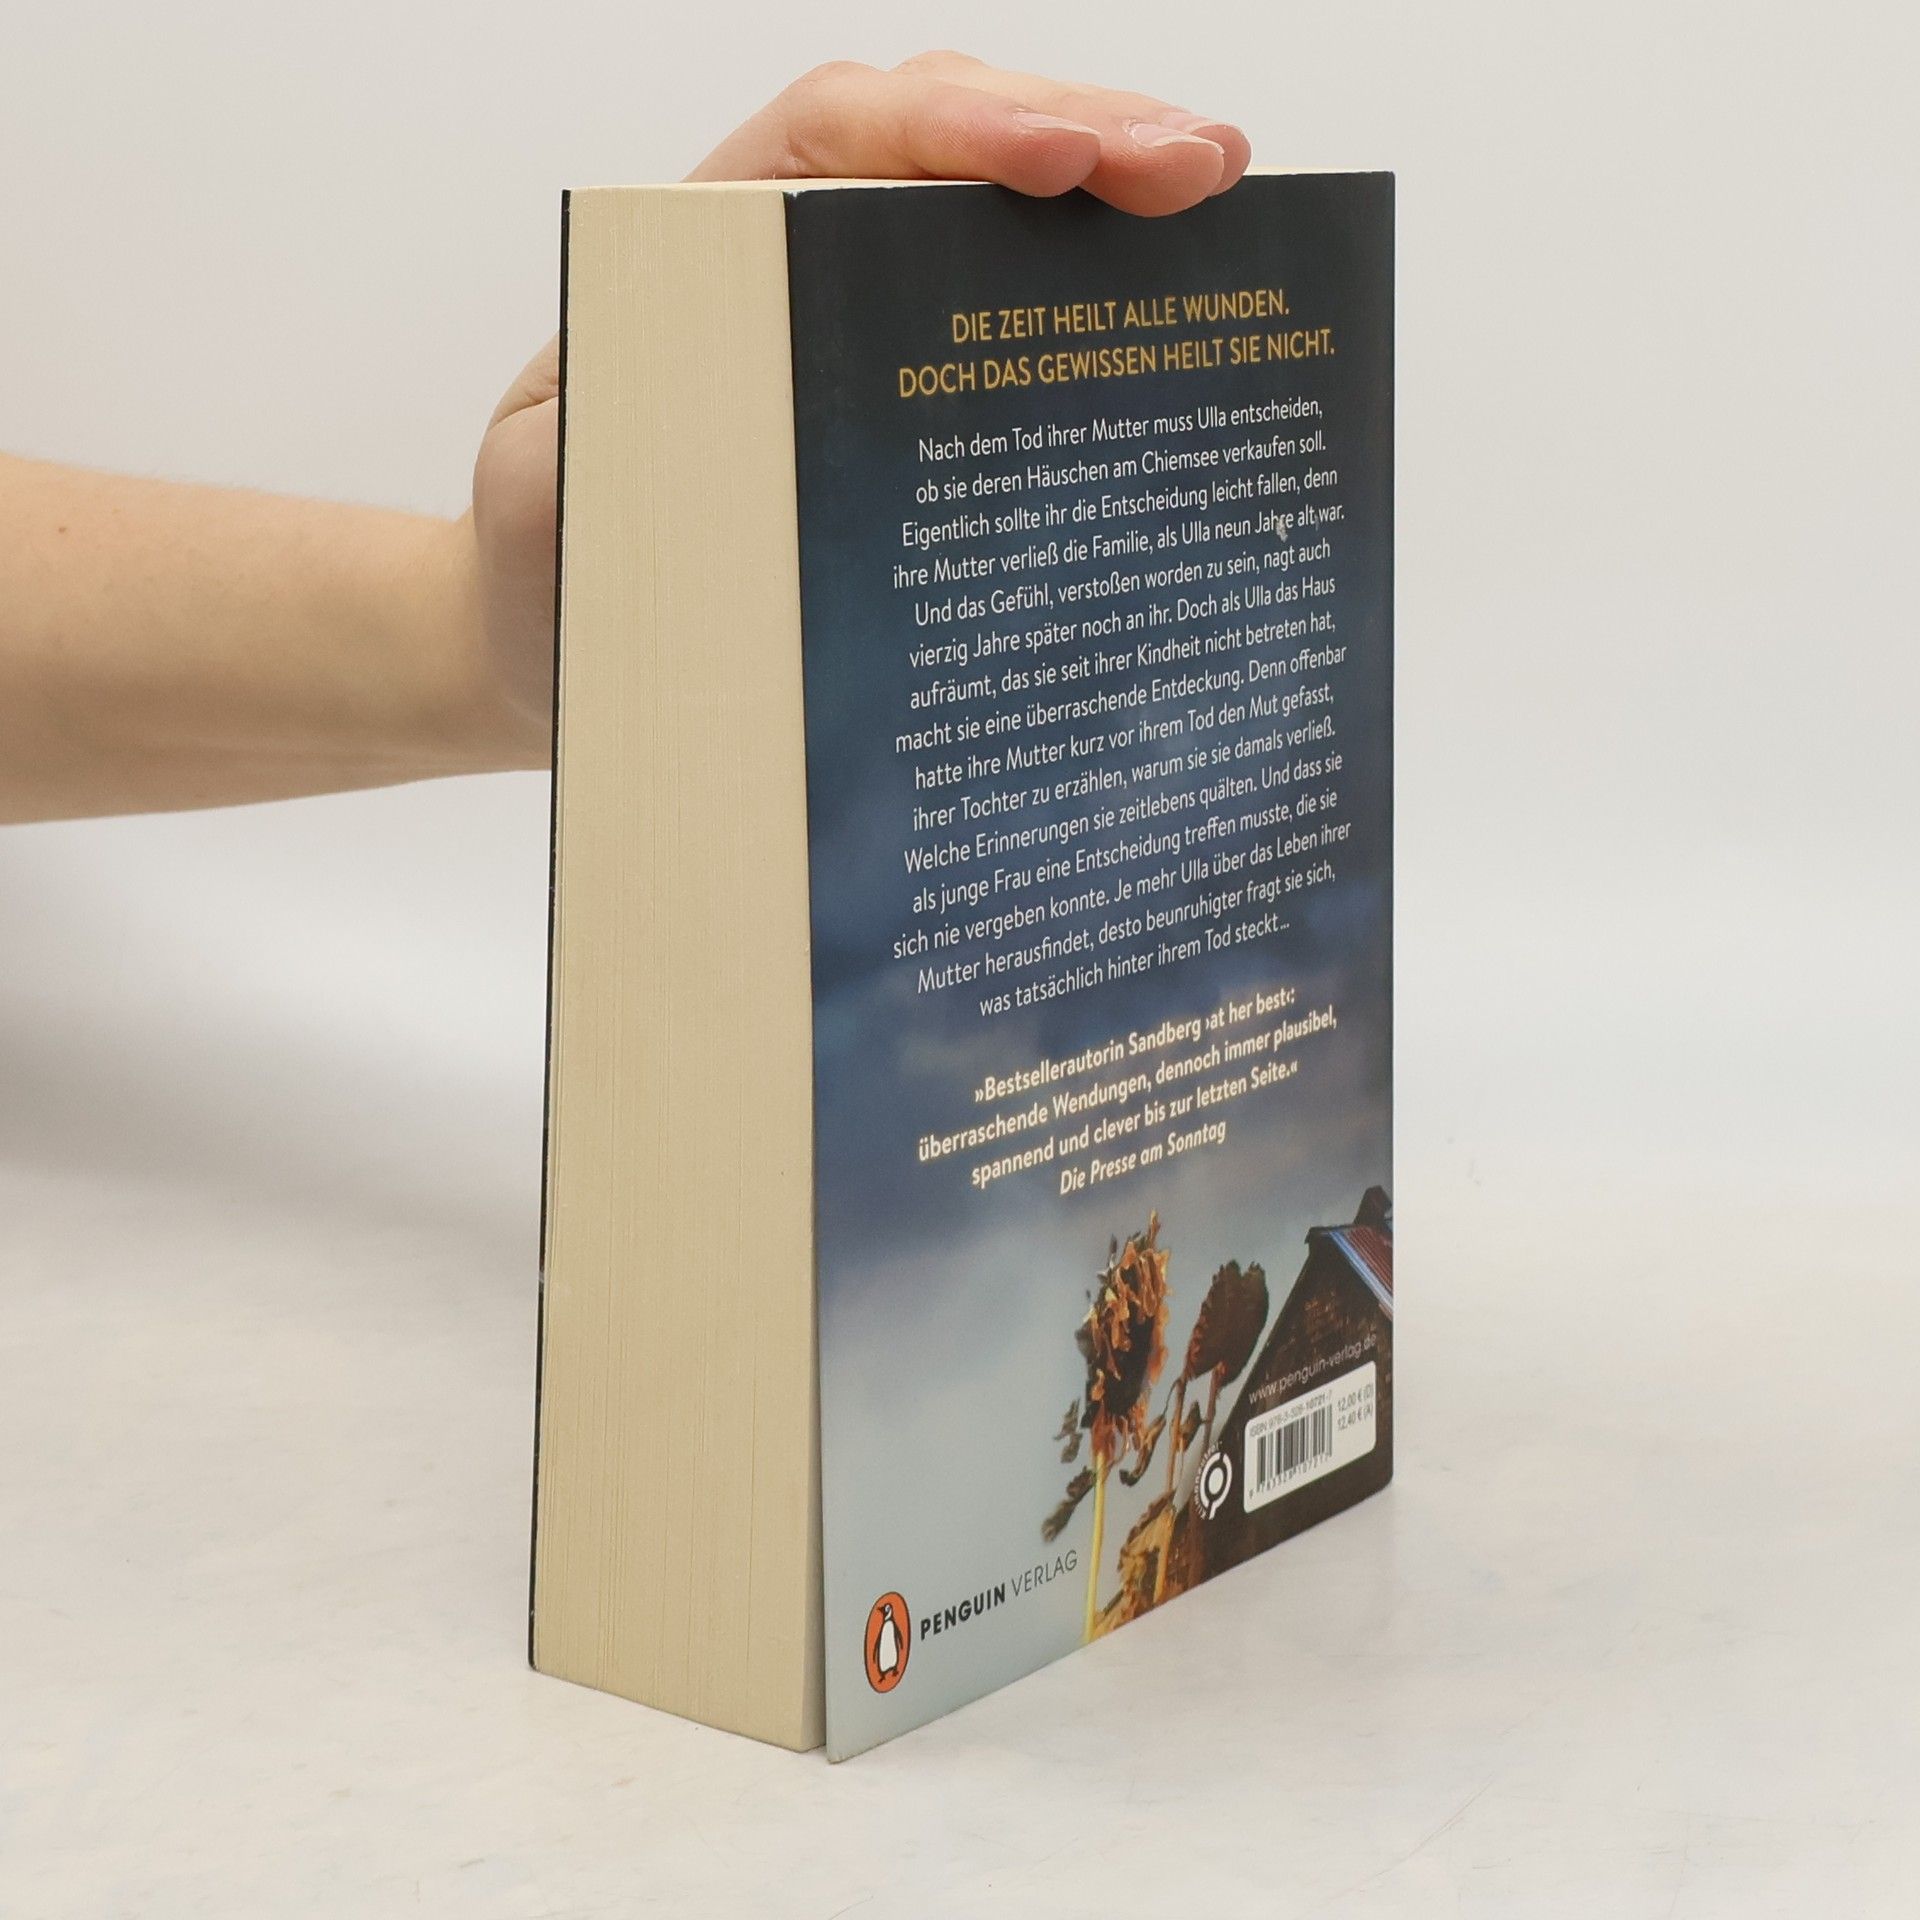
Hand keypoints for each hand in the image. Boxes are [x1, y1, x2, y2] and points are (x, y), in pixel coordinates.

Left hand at [467, 52, 1250, 745]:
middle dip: (1079, 132)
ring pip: (982, 211)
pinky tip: (1166, 288)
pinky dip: (1083, 289)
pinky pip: (991, 315)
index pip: (837, 140)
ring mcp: (842, 325)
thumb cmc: (547, 569)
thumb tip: (757, 390)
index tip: (1068, 162)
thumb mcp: (550, 494)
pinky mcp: (886, 400)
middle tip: (1203, 167)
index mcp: (696, 255)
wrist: (544, 646)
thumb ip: (620, 425)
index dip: (960, 133)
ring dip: (1106, 187)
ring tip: (1221, 188)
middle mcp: (781, 263)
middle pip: (937, 142)